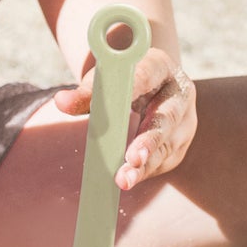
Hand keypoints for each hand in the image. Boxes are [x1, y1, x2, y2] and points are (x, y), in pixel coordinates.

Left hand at [54, 45, 196, 191]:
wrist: (151, 83)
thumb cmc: (124, 79)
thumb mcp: (107, 77)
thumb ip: (86, 91)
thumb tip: (61, 102)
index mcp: (160, 67)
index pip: (145, 75)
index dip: (132, 90)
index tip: (116, 107)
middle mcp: (179, 94)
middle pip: (166, 118)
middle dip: (149, 141)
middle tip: (132, 159)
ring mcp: (184, 121)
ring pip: (168, 146)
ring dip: (146, 166)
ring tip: (124, 180)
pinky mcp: (180, 143)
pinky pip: (164, 161)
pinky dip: (146, 171)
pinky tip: (129, 178)